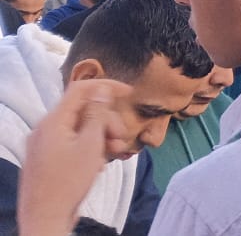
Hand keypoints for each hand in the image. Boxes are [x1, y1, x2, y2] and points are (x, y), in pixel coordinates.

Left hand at [18, 80, 131, 235]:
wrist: (45, 220)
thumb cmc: (68, 183)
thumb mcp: (90, 144)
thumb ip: (97, 114)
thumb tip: (101, 90)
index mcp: (53, 121)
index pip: (81, 89)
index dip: (107, 87)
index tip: (130, 93)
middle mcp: (45, 129)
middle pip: (83, 111)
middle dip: (107, 121)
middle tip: (121, 139)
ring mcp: (44, 145)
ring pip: (79, 129)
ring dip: (101, 136)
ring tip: (114, 154)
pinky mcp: (46, 159)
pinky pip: (71, 143)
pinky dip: (88, 147)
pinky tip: (99, 163)